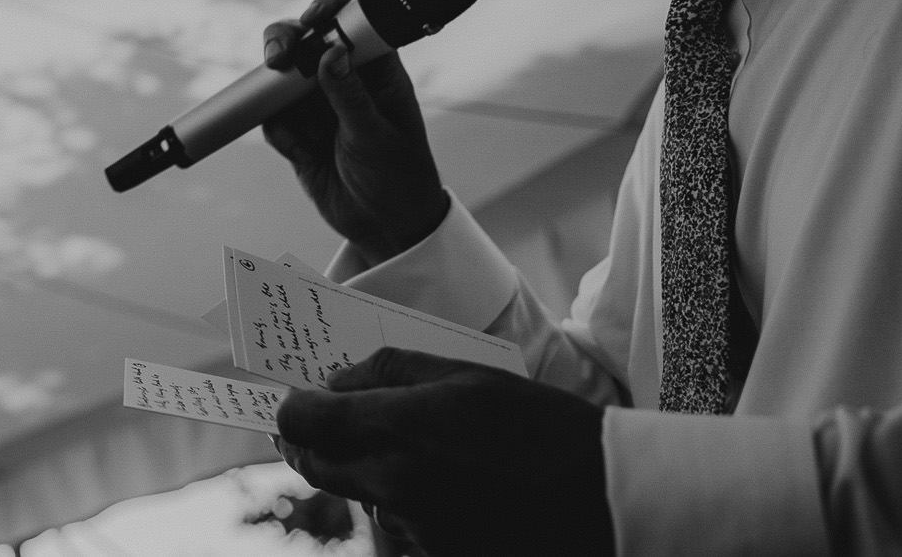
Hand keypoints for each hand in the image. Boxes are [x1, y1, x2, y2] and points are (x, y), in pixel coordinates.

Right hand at [259, 0, 446, 266]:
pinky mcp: (298, 131)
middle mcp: (345, 80)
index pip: (352, 23)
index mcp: (377, 72)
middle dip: (286, 42)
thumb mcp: (376, 136)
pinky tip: (302, 152)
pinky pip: (274, 118)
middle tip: (277, 58)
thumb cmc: (398, 177)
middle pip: (305, 40)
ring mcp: (319, 105)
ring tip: (286, 116)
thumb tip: (330, 51)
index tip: (312, 18)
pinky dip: (279, 131)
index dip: (330, 10)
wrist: (385, 227)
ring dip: (275, 89)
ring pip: (283, 77)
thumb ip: (350, 96)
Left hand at [275, 349, 611, 556]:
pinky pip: (400, 528)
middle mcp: (395, 487)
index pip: (301, 422)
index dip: (292, 407)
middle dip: (313, 442)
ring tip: (420, 453)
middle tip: (328, 421)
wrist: (609, 504)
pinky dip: (408, 507)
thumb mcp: (469, 376)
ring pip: (361, 498)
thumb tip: (335, 380)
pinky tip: (451, 489)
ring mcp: (415, 531)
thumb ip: (391, 371)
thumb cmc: (543, 428)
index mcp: (398, 431)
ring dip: (368, 475)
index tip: (300, 398)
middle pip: (316, 465)